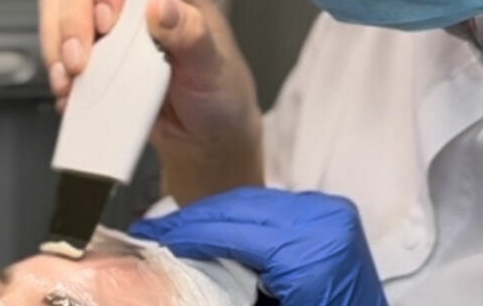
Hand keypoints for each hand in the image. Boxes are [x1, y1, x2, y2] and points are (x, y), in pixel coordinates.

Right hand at [38, 0, 263, 200]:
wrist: (202, 136)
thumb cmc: (217, 88)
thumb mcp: (213, 63)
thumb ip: (192, 33)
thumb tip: (162, 5)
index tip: (114, 10)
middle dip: (78, 12)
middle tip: (90, 51)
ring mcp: (105, 20)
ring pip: (60, 0)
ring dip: (60, 37)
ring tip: (77, 73)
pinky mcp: (88, 50)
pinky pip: (53, 40)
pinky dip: (54, 64)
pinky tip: (70, 88)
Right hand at [129, 187, 388, 305]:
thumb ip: (221, 283)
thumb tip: (170, 265)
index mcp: (310, 257)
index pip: (230, 231)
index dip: (185, 233)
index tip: (151, 236)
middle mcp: (324, 224)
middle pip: (237, 206)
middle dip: (192, 219)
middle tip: (155, 231)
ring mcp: (330, 213)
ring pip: (252, 199)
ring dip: (213, 214)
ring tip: (177, 230)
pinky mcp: (331, 213)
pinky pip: (272, 204)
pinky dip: (240, 213)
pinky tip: (214, 226)